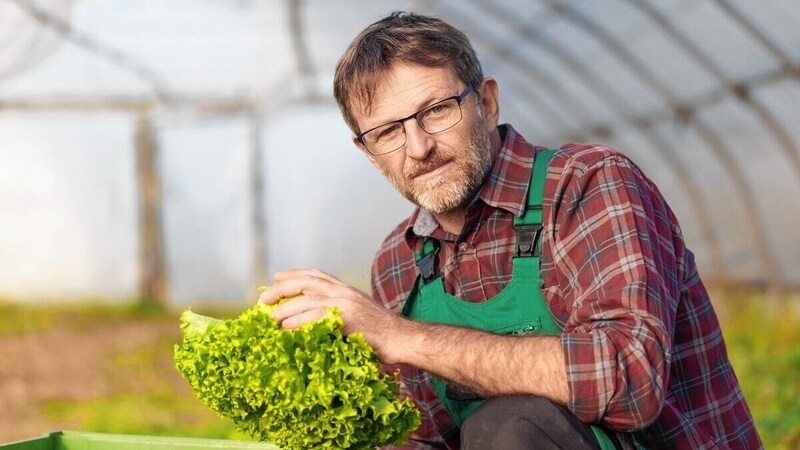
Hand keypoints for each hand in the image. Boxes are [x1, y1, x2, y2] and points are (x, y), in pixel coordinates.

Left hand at [259, 269, 398, 359]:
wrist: (400, 338)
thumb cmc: (378, 333)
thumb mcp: (356, 315)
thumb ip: (336, 312)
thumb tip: (311, 319)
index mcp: (345, 288)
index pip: (315, 274)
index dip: (293, 274)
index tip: (276, 278)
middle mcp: (343, 291)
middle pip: (306, 282)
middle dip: (282, 289)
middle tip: (264, 299)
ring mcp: (345, 302)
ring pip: (306, 299)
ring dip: (284, 308)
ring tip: (270, 318)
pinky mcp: (346, 317)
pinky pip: (315, 317)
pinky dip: (298, 321)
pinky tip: (286, 327)